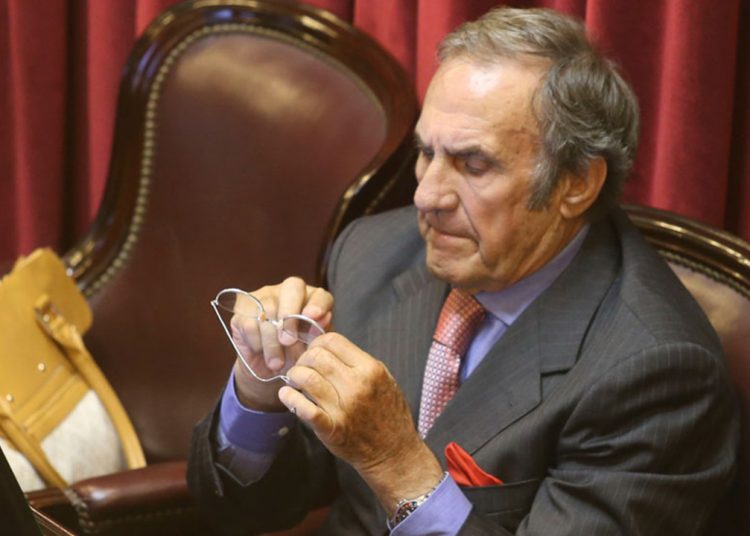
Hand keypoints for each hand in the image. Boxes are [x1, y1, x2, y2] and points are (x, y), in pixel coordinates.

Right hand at [230, 277, 332, 411]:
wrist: (268, 371)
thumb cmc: (295, 356)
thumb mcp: (309, 349)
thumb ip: (318, 334)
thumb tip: (324, 318)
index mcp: (311, 299)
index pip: (319, 295)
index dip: (318, 304)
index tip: (315, 318)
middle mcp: (288, 291)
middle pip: (292, 288)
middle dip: (291, 315)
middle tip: (288, 341)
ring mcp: (263, 297)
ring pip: (269, 310)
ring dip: (273, 342)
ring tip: (277, 363)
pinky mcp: (242, 310)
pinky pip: (251, 324)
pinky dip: (257, 343)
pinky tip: (261, 354)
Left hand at [277, 333, 442, 513]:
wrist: (393, 452)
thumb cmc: (388, 413)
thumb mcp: (383, 379)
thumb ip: (358, 362)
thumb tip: (328, 345)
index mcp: (370, 369)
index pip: (333, 340)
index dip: (317, 342)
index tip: (314, 352)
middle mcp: (357, 385)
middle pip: (317, 356)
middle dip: (303, 358)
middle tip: (302, 367)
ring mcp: (343, 408)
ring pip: (307, 378)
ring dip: (295, 376)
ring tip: (295, 380)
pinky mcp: (332, 429)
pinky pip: (304, 409)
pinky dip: (290, 398)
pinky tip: (287, 395)